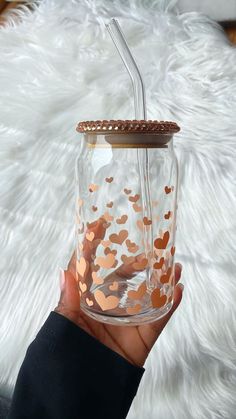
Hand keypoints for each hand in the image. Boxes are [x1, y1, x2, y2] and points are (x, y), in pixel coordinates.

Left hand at [54, 220, 183, 367]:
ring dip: (161, 278)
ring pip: (147, 294)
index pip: (93, 268)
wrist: (81, 390)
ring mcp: (127, 320)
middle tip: (148, 247)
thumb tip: (64, 271)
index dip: (95, 246)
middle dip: (137, 261)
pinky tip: (177, 288)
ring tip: (172, 262)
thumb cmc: (66, 354)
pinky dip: (169, 304)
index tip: (100, 223)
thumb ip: (67, 299)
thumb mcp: (63, 323)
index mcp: (88, 300)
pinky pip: (159, 318)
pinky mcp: (142, 337)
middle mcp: (109, 307)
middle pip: (126, 278)